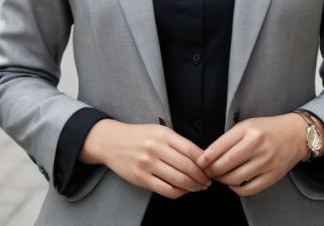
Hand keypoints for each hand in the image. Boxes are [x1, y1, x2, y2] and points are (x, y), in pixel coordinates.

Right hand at [81, 119, 211, 198]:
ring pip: (178, 180)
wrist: (111, 142)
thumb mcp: (159, 131)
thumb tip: (201, 157)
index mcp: (163, 134)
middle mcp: (156, 148)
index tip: (211, 168)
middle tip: (208, 181)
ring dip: (193, 186)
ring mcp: (148, 164)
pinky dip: (178, 192)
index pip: (191, 150)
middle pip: (187, 167)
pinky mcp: (141, 178)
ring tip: (199, 187)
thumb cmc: (138, 136)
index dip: (204, 162)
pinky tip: (183, 191)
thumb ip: (178, 143)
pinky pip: (165, 189)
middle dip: (202, 177)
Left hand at [196, 114, 306, 195]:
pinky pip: (248, 189)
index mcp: (249, 131)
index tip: (199, 163)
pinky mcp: (272, 176)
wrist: (295, 135)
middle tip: (208, 171)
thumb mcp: (247, 125)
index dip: (205, 158)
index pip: (220, 147)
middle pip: (225, 165)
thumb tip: (209, 155)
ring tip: (220, 176)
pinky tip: (233, 183)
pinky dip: (236, 189)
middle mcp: (257, 146)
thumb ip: (229, 138)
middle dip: (212, 170)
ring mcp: (266, 162)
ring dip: (222, 180)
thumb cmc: (268, 129)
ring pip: (235, 179)